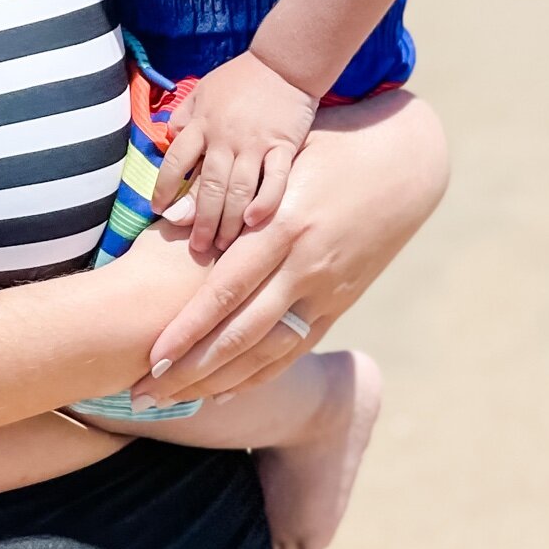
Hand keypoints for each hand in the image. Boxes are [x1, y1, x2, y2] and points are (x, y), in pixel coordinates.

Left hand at [142, 92, 448, 401]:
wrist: (406, 164)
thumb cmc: (329, 148)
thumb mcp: (281, 159)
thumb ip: (230, 194)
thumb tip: (171, 216)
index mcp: (285, 225)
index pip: (228, 289)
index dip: (189, 328)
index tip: (151, 356)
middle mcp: (306, 266)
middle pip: (242, 332)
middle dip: (191, 368)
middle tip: (143, 393)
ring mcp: (327, 290)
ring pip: (268, 351)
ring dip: (217, 381)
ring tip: (169, 401)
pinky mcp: (341, 303)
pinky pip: (295, 349)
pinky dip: (258, 376)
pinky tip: (222, 394)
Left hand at [152, 49, 318, 256]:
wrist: (285, 62)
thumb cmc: (242, 77)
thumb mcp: (203, 90)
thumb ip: (184, 116)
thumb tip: (166, 139)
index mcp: (202, 124)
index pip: (175, 161)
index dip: (165, 188)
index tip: (161, 211)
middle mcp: (225, 137)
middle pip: (208, 185)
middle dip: (201, 220)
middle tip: (197, 247)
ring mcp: (255, 143)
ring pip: (238, 189)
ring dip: (229, 220)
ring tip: (224, 245)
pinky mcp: (284, 146)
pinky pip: (275, 179)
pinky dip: (265, 201)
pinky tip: (255, 222)